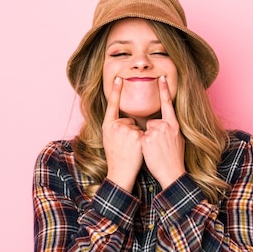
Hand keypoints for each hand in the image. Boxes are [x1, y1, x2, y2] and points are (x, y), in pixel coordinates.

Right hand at [102, 77, 143, 191]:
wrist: (120, 172)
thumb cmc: (116, 157)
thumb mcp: (109, 139)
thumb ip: (115, 127)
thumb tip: (124, 119)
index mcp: (108, 125)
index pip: (112, 105)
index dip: (115, 91)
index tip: (119, 78)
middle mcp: (116, 126)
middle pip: (129, 119)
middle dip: (131, 130)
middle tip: (125, 145)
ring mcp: (127, 130)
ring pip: (137, 126)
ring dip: (138, 136)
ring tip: (131, 149)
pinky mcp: (137, 136)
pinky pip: (144, 132)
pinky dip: (144, 140)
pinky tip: (137, 150)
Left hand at [142, 75, 185, 188]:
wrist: (172, 173)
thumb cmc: (174, 159)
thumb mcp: (178, 140)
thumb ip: (170, 129)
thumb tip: (165, 123)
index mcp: (174, 125)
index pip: (168, 104)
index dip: (164, 90)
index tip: (161, 77)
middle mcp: (165, 126)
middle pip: (152, 122)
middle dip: (152, 132)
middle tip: (159, 147)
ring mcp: (156, 132)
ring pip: (145, 130)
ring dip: (147, 140)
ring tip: (155, 151)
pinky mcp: (147, 139)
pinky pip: (140, 138)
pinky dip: (142, 145)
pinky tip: (150, 153)